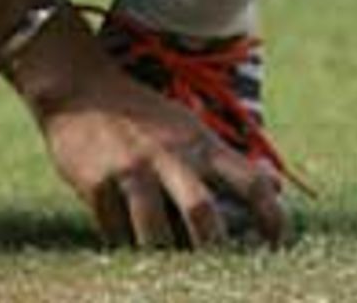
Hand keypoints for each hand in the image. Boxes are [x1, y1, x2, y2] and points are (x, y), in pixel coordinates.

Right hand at [38, 60, 285, 248]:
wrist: (78, 86)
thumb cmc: (142, 114)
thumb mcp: (188, 127)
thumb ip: (226, 160)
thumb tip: (277, 186)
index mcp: (198, 142)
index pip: (248, 181)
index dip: (271, 216)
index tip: (279, 243)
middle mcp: (168, 154)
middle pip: (202, 213)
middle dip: (212, 248)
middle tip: (216, 268)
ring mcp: (130, 169)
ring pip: (155, 233)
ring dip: (162, 255)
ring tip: (166, 265)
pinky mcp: (96, 182)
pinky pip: (115, 232)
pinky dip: (124, 244)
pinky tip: (127, 242)